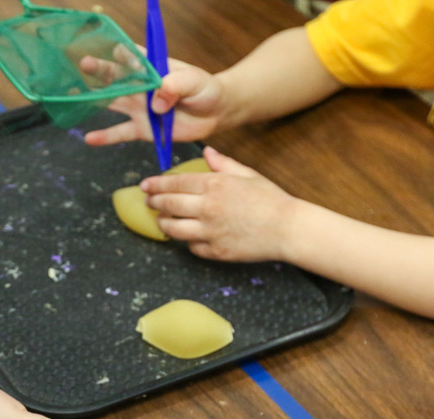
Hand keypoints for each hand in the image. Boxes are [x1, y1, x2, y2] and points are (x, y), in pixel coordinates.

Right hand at [82, 56, 226, 145]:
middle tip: (82, 64)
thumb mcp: (194, 81)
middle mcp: (141, 86)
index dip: (117, 50)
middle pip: (115, 77)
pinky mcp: (142, 129)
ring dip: (93, 100)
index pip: (132, 56)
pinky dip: (105, 137)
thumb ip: (174, 87)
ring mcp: (139, 108)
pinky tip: (88, 139)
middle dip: (99, 70)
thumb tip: (155, 103)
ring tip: (71, 96)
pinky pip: (120, 133)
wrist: (215, 113)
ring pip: (112, 102)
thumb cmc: (205, 89)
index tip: (102, 45)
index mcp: (152, 68)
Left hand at [141, 147, 299, 261]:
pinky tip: (190, 236)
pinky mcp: (215, 251)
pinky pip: (192, 247)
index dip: (156, 185)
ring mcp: (209, 231)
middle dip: (154, 203)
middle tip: (148, 202)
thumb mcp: (247, 175)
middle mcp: (207, 208)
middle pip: (168, 205)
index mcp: (215, 185)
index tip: (145, 186)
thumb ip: (223, 164)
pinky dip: (188, 241)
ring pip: (173, 229)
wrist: (288, 229)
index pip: (175, 183)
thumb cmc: (270, 199)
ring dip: (164, 224)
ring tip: (162, 220)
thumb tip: (206, 152)